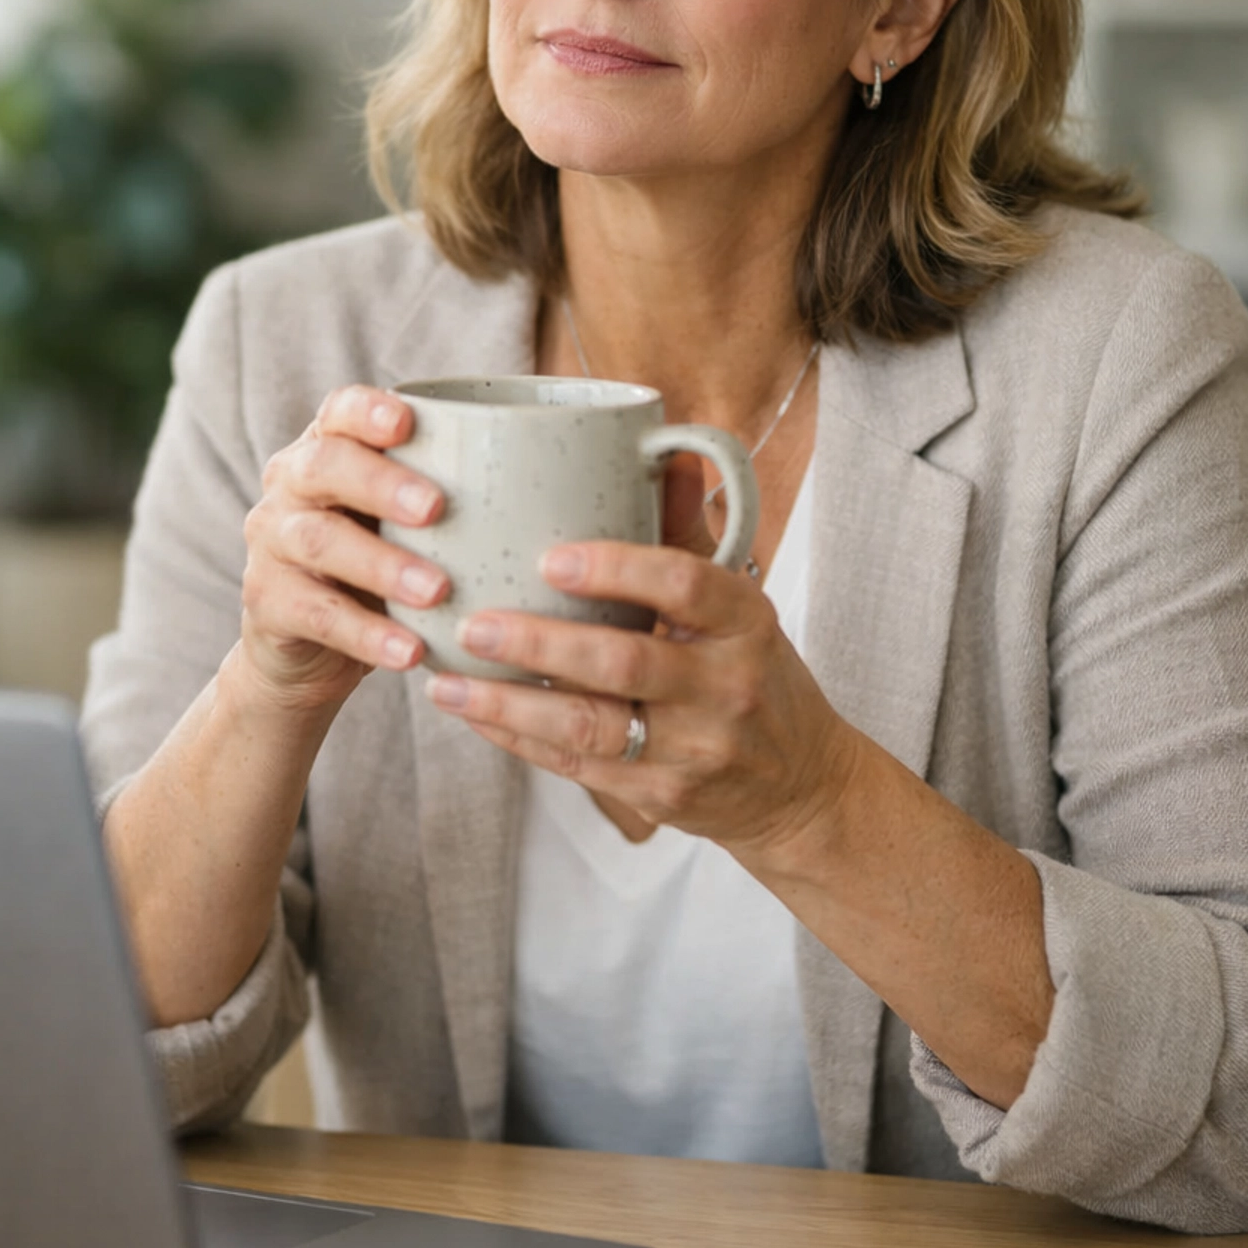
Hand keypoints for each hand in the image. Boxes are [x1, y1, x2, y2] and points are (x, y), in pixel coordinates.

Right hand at [237, 385, 449, 727]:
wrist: (313, 652)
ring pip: (321, 542)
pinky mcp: (267, 602)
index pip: (338, 410)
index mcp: (330, 448)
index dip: (368, 411)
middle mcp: (292, 485)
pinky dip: (367, 635)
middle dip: (381, 484)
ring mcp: (273, 543)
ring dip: (383, 565)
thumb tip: (583, 478)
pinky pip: (316, 613)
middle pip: (325, 467)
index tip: (408, 422)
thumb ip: (461, 496)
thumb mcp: (413, 526)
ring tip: (437, 592)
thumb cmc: (384, 568)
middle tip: (436, 508)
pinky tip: (411, 653)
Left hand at [424, 536, 855, 861]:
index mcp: (745, 622)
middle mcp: (725, 685)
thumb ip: (688, 536)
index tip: (549, 558)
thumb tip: (663, 452)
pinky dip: (518, 739)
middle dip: (539, 643)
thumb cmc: (753, 674)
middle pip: (625, 661)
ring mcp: (694, 749)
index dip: (615, 568)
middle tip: (473, 623)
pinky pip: (577, 766)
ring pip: (589, 726)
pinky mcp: (662, 796)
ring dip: (509, 703)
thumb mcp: (738, 607)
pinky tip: (474, 714)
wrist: (801, 784)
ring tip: (447, 681)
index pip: (684, 584)